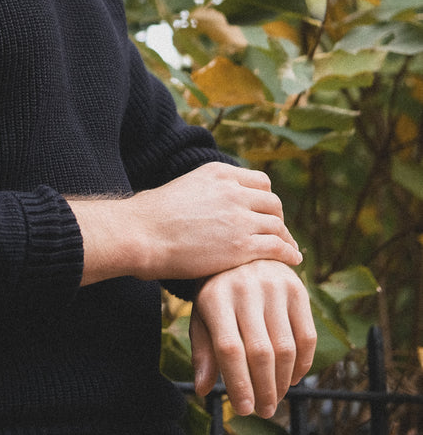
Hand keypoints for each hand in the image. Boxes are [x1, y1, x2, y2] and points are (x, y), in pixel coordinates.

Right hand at [68, 163, 300, 284]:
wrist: (141, 234)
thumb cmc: (151, 217)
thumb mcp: (183, 187)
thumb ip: (206, 193)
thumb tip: (207, 206)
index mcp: (219, 173)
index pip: (259, 181)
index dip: (263, 199)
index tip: (263, 212)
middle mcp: (233, 191)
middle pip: (272, 202)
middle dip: (275, 218)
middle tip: (276, 233)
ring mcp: (240, 217)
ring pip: (278, 224)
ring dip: (285, 237)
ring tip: (288, 249)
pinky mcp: (242, 245)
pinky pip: (278, 247)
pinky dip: (289, 253)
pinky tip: (293, 261)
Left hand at [190, 260, 316, 417]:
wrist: (240, 251)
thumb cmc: (217, 292)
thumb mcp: (202, 316)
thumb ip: (204, 351)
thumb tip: (202, 388)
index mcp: (215, 297)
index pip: (230, 349)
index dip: (239, 383)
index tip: (244, 409)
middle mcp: (245, 290)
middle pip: (260, 352)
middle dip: (264, 389)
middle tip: (264, 410)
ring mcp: (274, 287)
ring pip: (286, 348)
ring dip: (283, 381)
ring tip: (276, 398)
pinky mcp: (297, 289)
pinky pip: (307, 335)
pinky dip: (303, 363)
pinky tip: (293, 378)